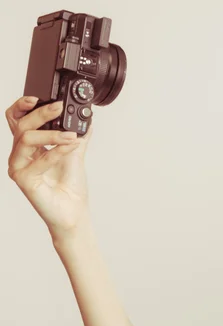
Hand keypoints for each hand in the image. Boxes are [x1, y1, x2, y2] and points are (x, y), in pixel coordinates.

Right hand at [6, 96, 93, 242]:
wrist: (74, 213)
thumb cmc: (71, 189)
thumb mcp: (75, 155)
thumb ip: (77, 136)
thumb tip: (87, 119)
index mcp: (30, 148)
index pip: (17, 120)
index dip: (23, 106)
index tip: (39, 96)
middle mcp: (21, 155)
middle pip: (21, 125)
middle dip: (41, 113)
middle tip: (60, 107)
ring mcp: (19, 167)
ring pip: (27, 139)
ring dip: (52, 134)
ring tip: (72, 136)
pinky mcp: (23, 179)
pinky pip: (38, 159)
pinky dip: (56, 151)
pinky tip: (70, 146)